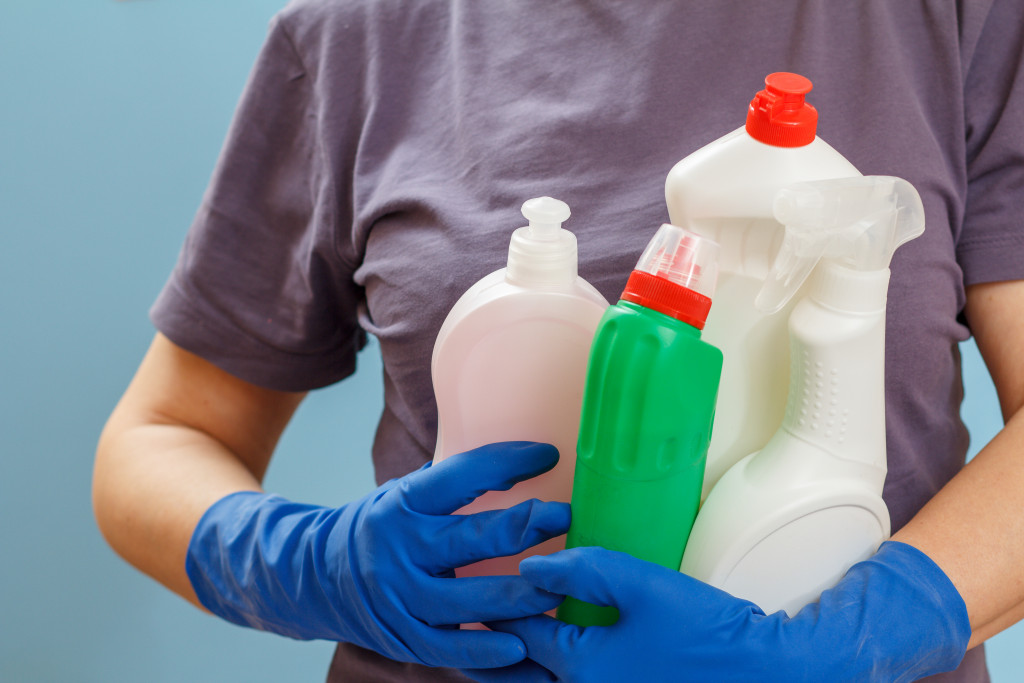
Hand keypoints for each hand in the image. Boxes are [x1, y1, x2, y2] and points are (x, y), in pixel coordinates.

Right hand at [186, 441, 569, 668]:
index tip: (549, 455)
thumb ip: (455, 490)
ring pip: (475, 600)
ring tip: (565, 590)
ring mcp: (401, 597)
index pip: (462, 475)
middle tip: (568, 520)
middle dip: (528, 528)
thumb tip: (527, 465)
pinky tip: (530, 652)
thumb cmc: (380, 529)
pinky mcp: (405, 637)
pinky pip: (457, 650)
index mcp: (405, 502)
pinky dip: (494, 653)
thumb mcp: (406, 496)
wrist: (312, 577)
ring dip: (526, 597)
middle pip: (476, 539)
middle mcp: (401, 547)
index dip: (508, 462)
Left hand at [468, 542, 968, 681]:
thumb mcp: (639, 583)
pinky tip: (551, 653)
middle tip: (466, 622)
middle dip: (490, 650)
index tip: (469, 594)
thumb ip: (581, 569)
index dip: (492, 608)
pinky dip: (547, 671)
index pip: (517, 634)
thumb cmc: (701, 627)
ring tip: (494, 642)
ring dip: (515, 664)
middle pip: (517, 673)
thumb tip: (531, 565)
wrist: (761, 669)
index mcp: (578, 663)